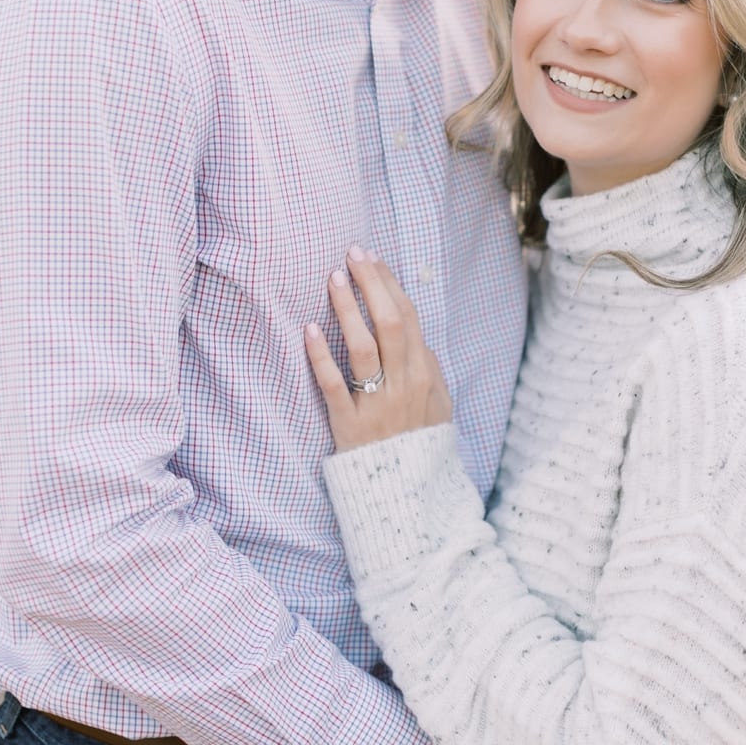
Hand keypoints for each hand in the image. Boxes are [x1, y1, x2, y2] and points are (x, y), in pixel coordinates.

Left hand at [304, 246, 452, 451]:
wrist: (407, 492)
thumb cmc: (418, 442)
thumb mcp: (437, 402)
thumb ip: (425, 366)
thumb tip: (410, 330)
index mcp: (424, 374)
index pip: (408, 316)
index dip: (390, 284)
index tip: (372, 258)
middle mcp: (404, 383)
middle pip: (389, 322)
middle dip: (371, 283)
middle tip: (352, 253)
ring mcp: (378, 404)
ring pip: (363, 346)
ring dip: (347, 309)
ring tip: (333, 278)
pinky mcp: (350, 424)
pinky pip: (334, 385)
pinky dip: (321, 356)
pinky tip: (308, 330)